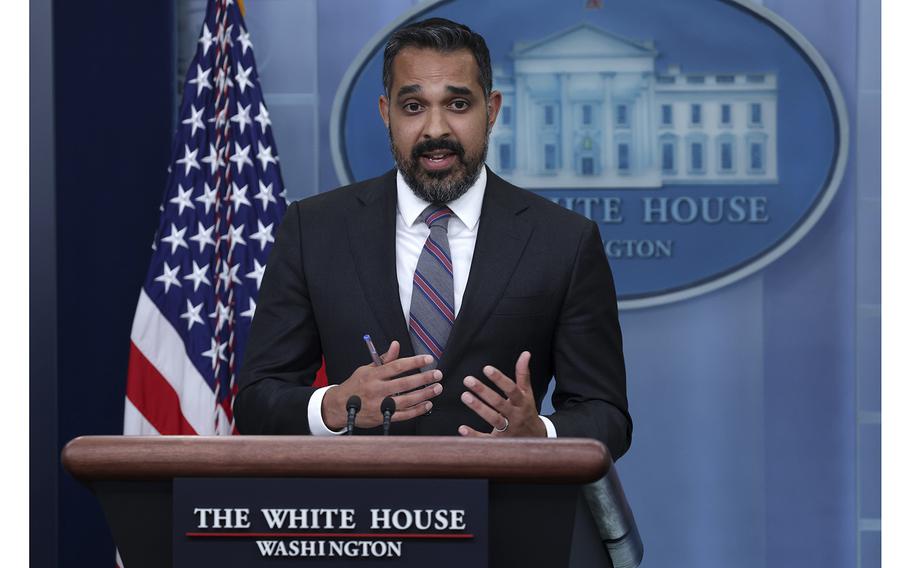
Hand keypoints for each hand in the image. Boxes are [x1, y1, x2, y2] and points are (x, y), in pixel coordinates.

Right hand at [322, 341, 442, 429]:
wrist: (338, 407)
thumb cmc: (355, 386)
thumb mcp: (367, 369)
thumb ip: (384, 359)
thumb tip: (396, 345)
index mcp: (373, 375)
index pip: (397, 366)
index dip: (414, 362)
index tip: (428, 358)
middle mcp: (376, 390)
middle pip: (404, 384)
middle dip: (423, 378)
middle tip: (437, 374)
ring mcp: (379, 405)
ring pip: (406, 400)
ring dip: (424, 394)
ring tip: (436, 388)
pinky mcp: (382, 418)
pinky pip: (403, 415)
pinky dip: (417, 410)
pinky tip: (427, 404)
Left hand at [458, 351, 545, 437]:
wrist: (535, 439)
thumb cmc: (527, 411)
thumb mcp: (528, 393)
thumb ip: (523, 374)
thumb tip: (525, 353)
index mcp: (522, 402)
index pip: (512, 389)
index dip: (500, 379)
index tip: (486, 369)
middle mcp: (516, 415)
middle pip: (500, 403)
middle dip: (484, 391)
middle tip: (468, 380)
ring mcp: (508, 429)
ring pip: (493, 419)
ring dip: (479, 408)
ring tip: (465, 396)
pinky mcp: (499, 441)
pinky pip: (486, 439)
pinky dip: (474, 435)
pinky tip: (462, 428)